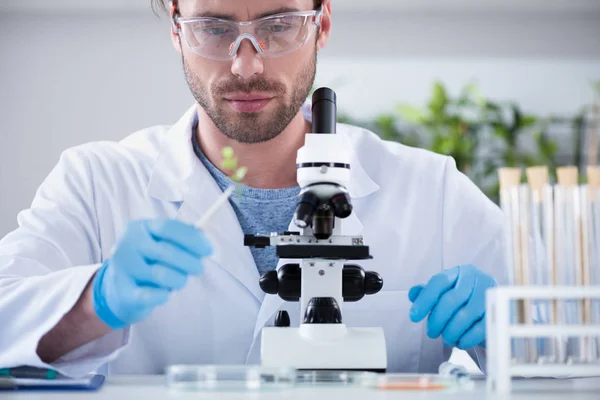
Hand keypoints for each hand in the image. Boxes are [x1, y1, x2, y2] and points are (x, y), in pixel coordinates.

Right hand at [92, 220, 212, 329]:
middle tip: (199, 268)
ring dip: (179, 280)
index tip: (209, 250)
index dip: (192, 239)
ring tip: (178, 281)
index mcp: (138, 228)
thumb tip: (203, 235)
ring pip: (163, 275)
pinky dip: (165, 295)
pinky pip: (155, 295)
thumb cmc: (147, 262)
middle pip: (168, 252)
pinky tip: (164, 293)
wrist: (117, 291)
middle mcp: (126, 245)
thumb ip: (181, 237)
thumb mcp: (160, 244)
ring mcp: (123, 269)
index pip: (169, 228)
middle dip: (191, 262)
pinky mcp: (124, 292)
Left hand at [408, 265, 495, 349]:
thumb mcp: (446, 291)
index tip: (413, 317)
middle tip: (431, 333)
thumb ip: (428, 292)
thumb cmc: (464, 298)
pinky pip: (479, 329)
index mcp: (460, 272)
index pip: (439, 282)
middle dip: (437, 320)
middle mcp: (476, 280)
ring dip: (451, 332)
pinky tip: (460, 343)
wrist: (494, 305)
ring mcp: (489, 296)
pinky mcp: (498, 314)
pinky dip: (466, 339)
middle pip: (450, 300)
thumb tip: (413, 294)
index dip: (424, 300)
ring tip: (446, 339)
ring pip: (464, 316)